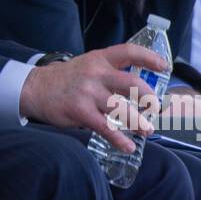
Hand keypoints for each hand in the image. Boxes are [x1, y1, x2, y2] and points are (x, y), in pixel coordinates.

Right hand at [20, 45, 168, 151]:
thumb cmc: (67, 79)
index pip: (129, 52)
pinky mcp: (80, 111)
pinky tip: (128, 146)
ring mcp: (88, 93)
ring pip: (122, 109)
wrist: (36, 88)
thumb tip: (138, 89)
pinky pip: (106, 128)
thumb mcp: (88, 66)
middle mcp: (96, 73)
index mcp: (100, 59)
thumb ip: (110, 73)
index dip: (149, 58)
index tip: (164, 66)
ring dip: (139, 122)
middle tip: (155, 108)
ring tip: (147, 130)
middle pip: (132, 83)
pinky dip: (120, 140)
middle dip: (149, 98)